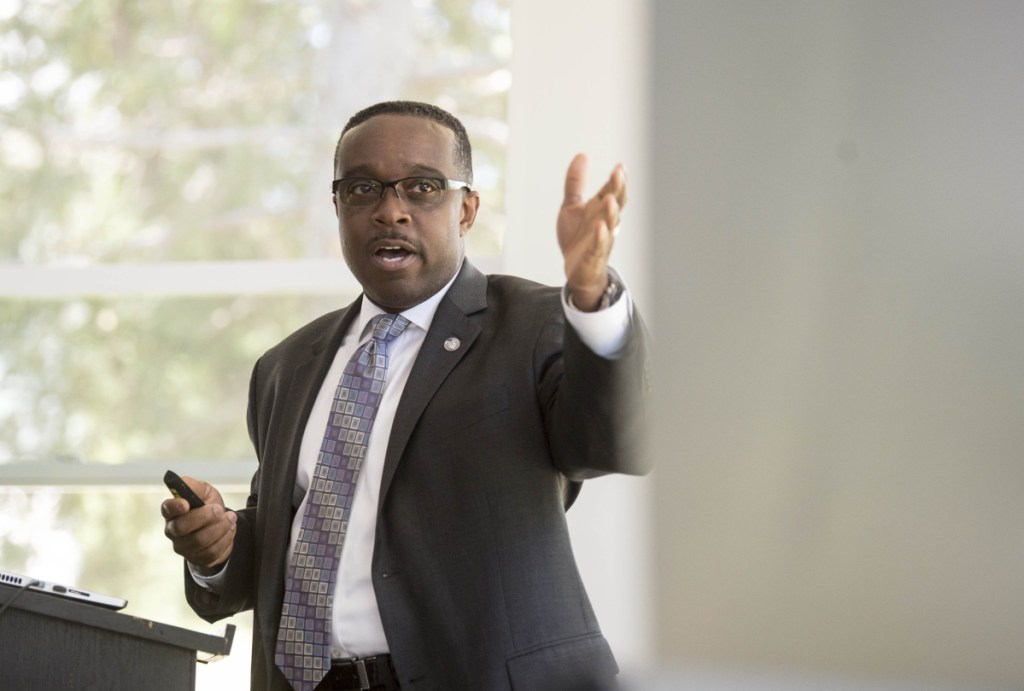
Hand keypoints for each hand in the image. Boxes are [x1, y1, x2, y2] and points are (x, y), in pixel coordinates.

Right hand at [161, 476, 236, 569]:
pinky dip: (225, 539)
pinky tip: (230, 529)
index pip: (167, 509)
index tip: (186, 503)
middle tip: (220, 510)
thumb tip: (183, 482)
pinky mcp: (197, 559)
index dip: (174, 507)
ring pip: (200, 542)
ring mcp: (184, 547)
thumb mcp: (203, 491)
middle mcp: (173, 531)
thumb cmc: (207, 505)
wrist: (219, 524)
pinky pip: (211, 553)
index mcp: (172, 511)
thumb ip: (194, 486)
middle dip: (204, 518)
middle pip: (182, 528)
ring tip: (231, 518)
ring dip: (220, 528)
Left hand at [557, 153, 626, 310]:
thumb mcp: (572, 206)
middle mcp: (605, 222)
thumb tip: (582, 155)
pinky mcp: (593, 255)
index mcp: (600, 209)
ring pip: (610, 223)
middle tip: (618, 173)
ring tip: (609, 199)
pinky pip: (599, 245)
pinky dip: (601, 236)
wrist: (575, 270)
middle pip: (616, 203)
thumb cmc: (577, 237)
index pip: (613, 191)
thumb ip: (575, 183)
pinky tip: (600, 227)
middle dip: (618, 189)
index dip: (617, 179)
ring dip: (611, 211)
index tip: (620, 166)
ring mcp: (601, 238)